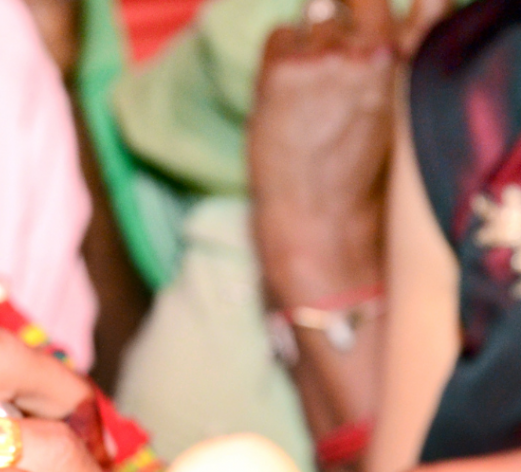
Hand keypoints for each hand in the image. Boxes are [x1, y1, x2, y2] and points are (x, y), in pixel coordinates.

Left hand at [249, 0, 449, 307]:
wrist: (320, 218)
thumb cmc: (361, 172)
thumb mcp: (401, 106)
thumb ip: (407, 51)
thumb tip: (424, 4)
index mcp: (404, 58)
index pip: (386, 1)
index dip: (369, 18)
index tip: (359, 39)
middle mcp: (368, 50)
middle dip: (342, 18)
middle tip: (328, 62)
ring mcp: (323, 57)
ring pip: (316, 14)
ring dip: (310, 41)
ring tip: (308, 89)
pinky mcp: (283, 69)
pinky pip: (280, 34)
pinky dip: (281, 54)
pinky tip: (284, 92)